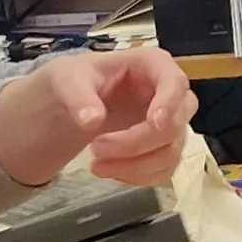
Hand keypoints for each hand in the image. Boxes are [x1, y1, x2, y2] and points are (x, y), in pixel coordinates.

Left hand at [0, 49, 195, 187]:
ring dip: (135, 166)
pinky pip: (164, 170)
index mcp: (151, 65)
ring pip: (171, 152)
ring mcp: (169, 123)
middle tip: (96, 148)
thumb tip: (92, 120)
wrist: (70, 105)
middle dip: (136, 143)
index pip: (175, 81)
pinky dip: (137, 176)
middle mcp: (167, 94)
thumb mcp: (66, 80)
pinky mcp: (162, 148)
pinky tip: (109, 171)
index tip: (153, 123)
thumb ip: (78, 97)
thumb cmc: (75, 82)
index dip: (170, 102)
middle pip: (174, 124)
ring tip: (96, 165)